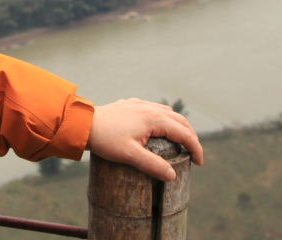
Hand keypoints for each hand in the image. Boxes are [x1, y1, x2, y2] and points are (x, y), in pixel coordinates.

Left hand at [86, 98, 203, 180]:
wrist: (83, 124)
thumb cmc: (106, 139)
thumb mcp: (130, 156)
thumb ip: (153, 165)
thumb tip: (172, 175)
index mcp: (154, 118)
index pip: (184, 133)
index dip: (195, 148)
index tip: (198, 163)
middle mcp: (149, 108)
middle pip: (179, 120)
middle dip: (190, 136)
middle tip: (193, 153)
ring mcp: (139, 105)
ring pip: (167, 112)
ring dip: (177, 125)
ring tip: (180, 140)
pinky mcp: (130, 105)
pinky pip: (153, 109)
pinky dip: (163, 118)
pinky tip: (157, 127)